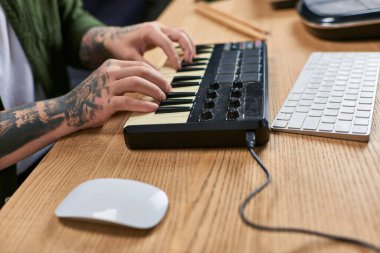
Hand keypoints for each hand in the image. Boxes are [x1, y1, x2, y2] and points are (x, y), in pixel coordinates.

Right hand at [64, 59, 169, 128]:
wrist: (68, 110)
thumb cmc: (91, 97)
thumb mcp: (107, 82)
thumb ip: (124, 79)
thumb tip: (149, 84)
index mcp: (111, 65)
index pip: (139, 65)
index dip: (156, 73)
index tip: (165, 82)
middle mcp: (109, 73)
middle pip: (141, 71)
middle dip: (159, 80)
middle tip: (169, 89)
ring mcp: (107, 87)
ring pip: (137, 83)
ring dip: (154, 91)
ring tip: (163, 98)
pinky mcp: (106, 102)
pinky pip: (129, 101)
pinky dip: (144, 104)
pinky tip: (153, 108)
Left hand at [80, 22, 195, 69]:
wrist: (114, 37)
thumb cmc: (120, 45)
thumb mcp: (130, 57)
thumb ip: (144, 66)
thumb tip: (159, 77)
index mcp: (149, 31)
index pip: (167, 42)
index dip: (174, 56)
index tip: (178, 68)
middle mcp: (157, 27)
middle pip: (179, 34)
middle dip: (187, 47)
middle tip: (188, 62)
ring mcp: (161, 28)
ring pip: (181, 33)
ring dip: (188, 45)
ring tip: (190, 60)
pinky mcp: (162, 33)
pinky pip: (178, 36)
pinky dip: (184, 45)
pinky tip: (185, 57)